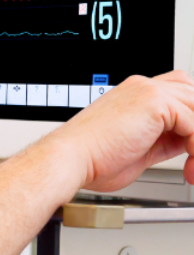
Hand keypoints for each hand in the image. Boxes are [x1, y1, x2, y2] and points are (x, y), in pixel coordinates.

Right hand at [47, 71, 193, 191]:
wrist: (72, 159)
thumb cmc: (91, 160)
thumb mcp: (137, 149)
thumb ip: (163, 140)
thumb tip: (185, 143)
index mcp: (133, 96)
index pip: (179, 95)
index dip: (189, 121)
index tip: (187, 150)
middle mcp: (141, 88)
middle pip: (193, 96)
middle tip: (192, 159)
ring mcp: (148, 91)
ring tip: (192, 167)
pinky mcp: (154, 101)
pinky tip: (187, 163)